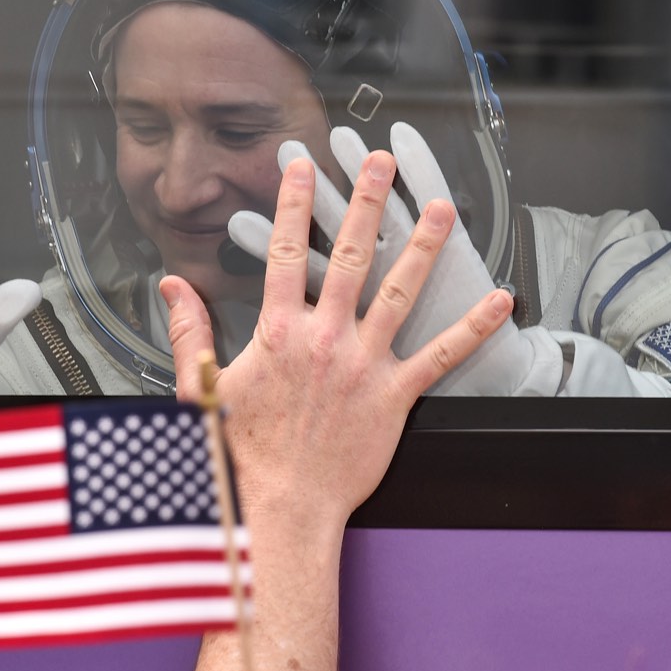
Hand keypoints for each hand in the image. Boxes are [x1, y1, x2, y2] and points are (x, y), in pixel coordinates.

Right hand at [167, 149, 511, 524]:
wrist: (281, 506)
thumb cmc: (240, 452)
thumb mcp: (201, 387)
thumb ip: (190, 331)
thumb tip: (172, 286)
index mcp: (278, 333)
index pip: (285, 253)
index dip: (293, 205)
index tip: (301, 166)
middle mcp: (325, 339)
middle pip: (350, 257)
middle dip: (366, 204)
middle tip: (382, 164)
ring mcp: (364, 365)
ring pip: (399, 293)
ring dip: (423, 247)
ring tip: (442, 208)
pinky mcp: (394, 398)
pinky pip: (440, 356)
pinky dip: (472, 328)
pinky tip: (499, 301)